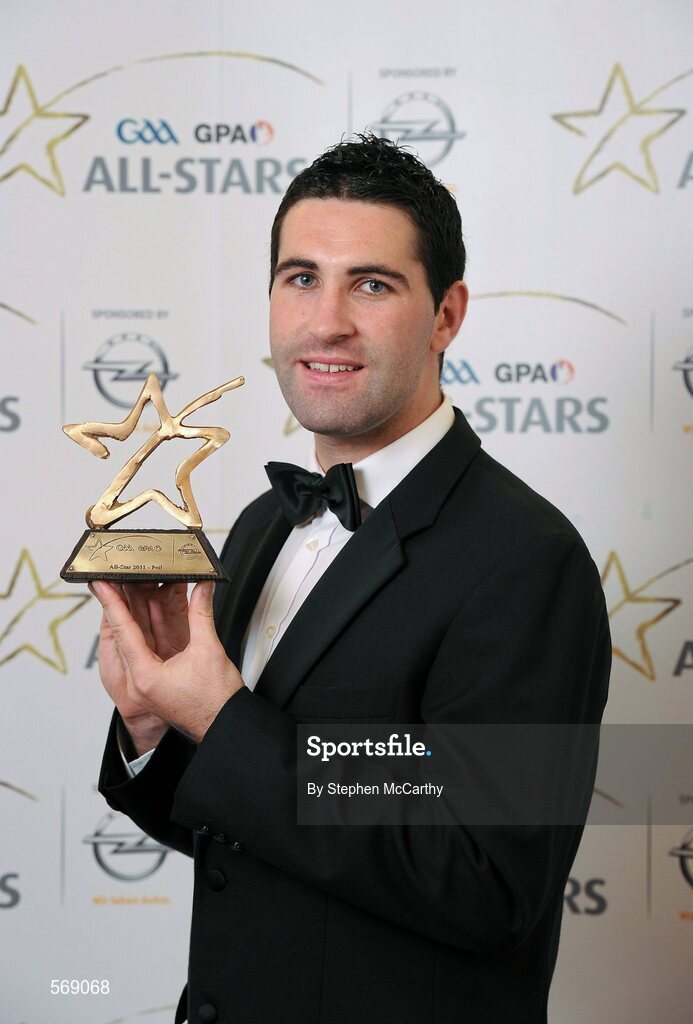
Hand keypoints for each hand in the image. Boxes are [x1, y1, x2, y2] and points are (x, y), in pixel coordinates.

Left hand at [89, 579, 243, 747]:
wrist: (225, 727)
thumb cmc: (215, 704)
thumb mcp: (208, 651)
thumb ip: (202, 614)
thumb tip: (203, 588)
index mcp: (145, 676)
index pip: (123, 630)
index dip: (111, 603)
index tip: (101, 584)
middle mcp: (141, 679)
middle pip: (126, 633)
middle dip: (121, 603)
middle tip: (114, 577)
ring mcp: (149, 680)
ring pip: (137, 638)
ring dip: (136, 612)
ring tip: (128, 585)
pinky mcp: (159, 678)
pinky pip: (150, 647)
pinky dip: (151, 625)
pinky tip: (151, 607)